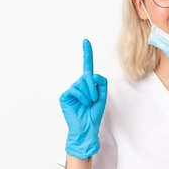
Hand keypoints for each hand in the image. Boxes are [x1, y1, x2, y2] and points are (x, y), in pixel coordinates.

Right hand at [59, 39, 106, 158]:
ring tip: (88, 104)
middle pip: (88, 76)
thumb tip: (92, 75)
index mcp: (88, 84)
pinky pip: (76, 90)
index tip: (86, 41)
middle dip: (94, 87)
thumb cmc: (94, 114)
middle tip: (94, 99)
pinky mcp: (65, 96)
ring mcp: (71, 90)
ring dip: (90, 94)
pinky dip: (82, 97)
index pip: (87, 66)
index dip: (87, 53)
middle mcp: (79, 85)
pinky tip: (83, 104)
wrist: (86, 128)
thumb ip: (101, 83)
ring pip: (83, 82)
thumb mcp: (102, 97)